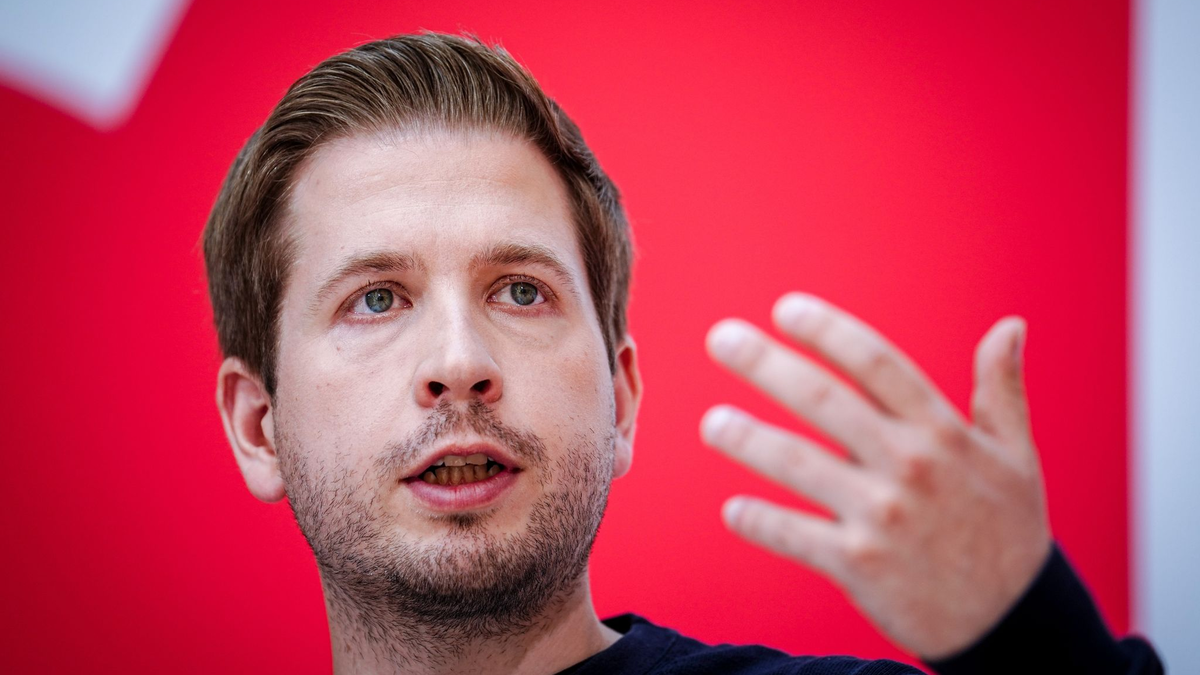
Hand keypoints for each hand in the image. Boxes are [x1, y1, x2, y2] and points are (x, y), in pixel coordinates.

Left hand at [700, 293, 1052, 659]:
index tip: (784, 308)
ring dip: (746, 439)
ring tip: (712, 424)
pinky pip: (793, 535)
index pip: (876, 363)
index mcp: (943, 432)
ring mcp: (881, 516)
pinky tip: (733, 509)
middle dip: (765, 363)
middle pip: (824, 400)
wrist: (1014, 624)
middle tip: (720, 337)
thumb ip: (1002, 389)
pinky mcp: (859, 565)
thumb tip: (1010, 325)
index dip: (827, 331)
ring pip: (797, 464)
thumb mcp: (1015, 457)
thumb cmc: (1007, 530)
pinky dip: (758, 521)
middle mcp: (909, 466)